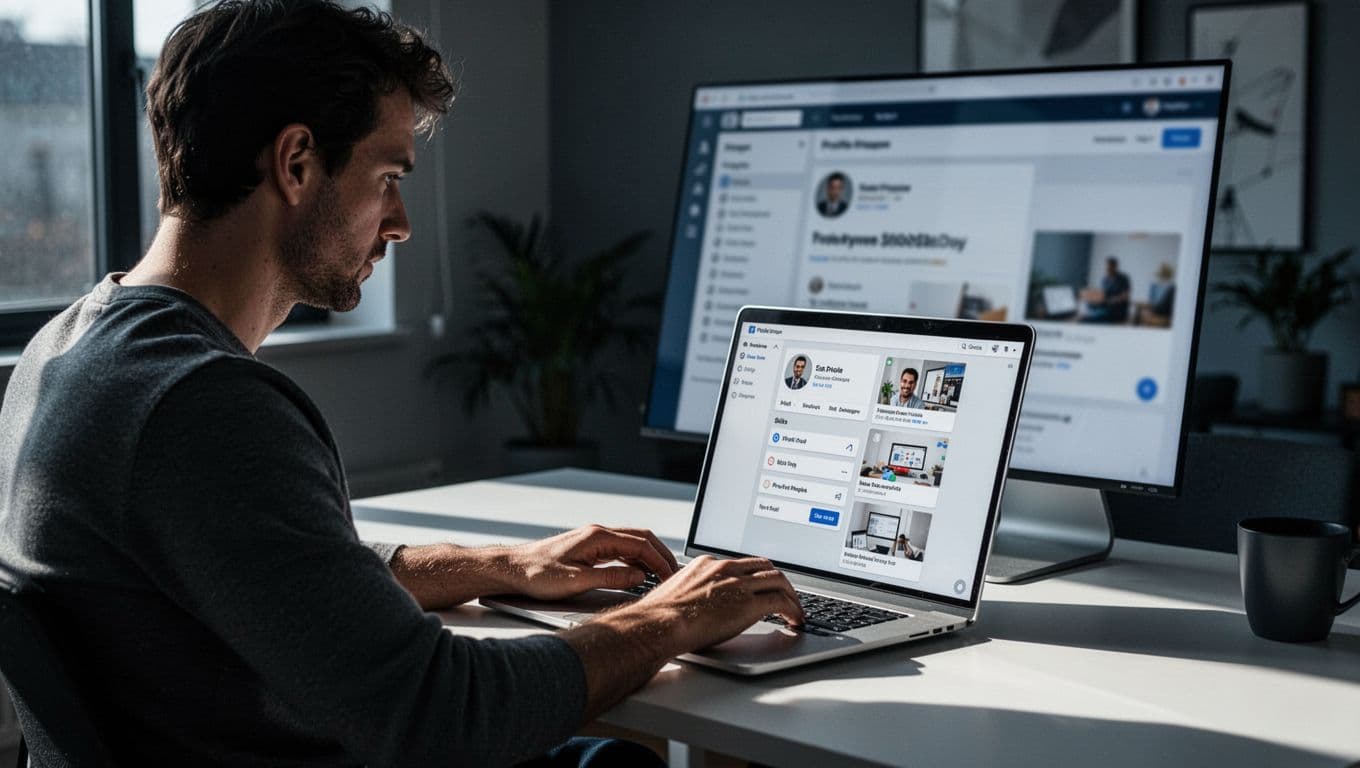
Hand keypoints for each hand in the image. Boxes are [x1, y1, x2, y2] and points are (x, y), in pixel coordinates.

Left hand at [506, 524, 677, 599]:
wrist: (513, 569)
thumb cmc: (538, 574)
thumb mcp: (576, 581)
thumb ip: (610, 578)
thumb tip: (638, 577)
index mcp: (598, 537)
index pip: (641, 544)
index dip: (659, 561)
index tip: (671, 576)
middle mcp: (598, 534)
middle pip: (641, 538)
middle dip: (661, 555)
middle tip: (675, 573)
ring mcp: (593, 540)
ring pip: (631, 544)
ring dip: (649, 558)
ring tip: (662, 575)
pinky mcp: (588, 549)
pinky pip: (620, 551)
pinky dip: (635, 561)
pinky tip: (638, 574)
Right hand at [560, 554, 803, 719]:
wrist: (658, 624)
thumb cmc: (660, 618)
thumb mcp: (677, 595)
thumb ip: (693, 594)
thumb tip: (696, 608)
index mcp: (708, 564)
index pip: (742, 563)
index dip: (757, 575)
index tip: (763, 585)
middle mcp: (725, 568)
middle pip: (765, 566)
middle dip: (780, 580)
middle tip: (787, 596)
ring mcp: (738, 583)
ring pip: (778, 580)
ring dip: (791, 596)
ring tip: (796, 611)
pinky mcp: (748, 602)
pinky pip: (781, 601)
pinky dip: (793, 610)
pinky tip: (795, 621)